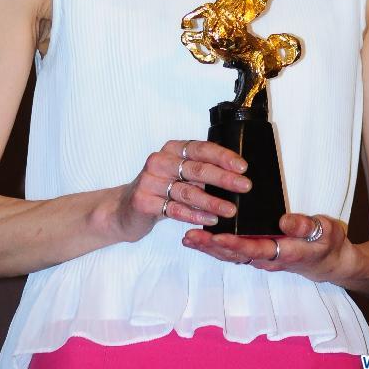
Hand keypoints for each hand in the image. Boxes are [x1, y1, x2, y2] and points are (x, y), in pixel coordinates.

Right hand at [112, 140, 251, 243]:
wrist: (124, 209)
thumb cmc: (161, 190)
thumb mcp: (179, 175)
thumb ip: (200, 172)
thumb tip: (237, 176)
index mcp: (172, 149)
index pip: (201, 148)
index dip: (223, 157)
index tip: (243, 167)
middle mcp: (160, 160)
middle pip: (197, 169)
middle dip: (224, 178)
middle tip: (245, 187)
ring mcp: (150, 180)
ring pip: (187, 191)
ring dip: (212, 201)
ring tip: (231, 210)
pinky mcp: (143, 201)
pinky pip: (174, 209)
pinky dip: (195, 215)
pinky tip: (211, 220)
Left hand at [182, 213, 355, 283]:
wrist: (332, 263)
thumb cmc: (328, 244)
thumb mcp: (325, 230)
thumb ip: (305, 225)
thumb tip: (284, 220)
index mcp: (284, 252)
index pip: (255, 249)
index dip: (235, 244)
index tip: (217, 236)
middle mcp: (269, 259)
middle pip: (235, 255)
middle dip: (212, 247)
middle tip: (190, 236)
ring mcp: (263, 258)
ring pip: (231, 256)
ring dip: (210, 249)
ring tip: (188, 238)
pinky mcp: (260, 254)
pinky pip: (235, 253)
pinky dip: (217, 247)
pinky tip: (203, 239)